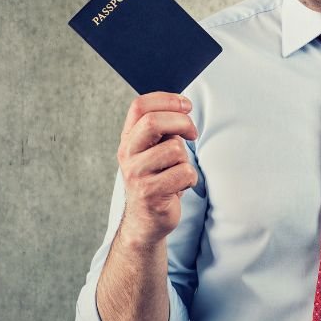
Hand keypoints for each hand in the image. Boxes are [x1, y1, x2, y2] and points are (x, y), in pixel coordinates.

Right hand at [116, 91, 198, 247]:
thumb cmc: (157, 179)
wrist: (145, 221)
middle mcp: (127, 154)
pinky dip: (190, 178)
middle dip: (182, 122)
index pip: (140, 105)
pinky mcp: (150, 193)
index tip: (186, 106)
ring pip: (175, 149)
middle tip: (192, 133)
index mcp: (128, 138)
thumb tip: (183, 107)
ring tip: (178, 170)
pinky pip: (184, 173)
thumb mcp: (153, 150)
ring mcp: (136, 174)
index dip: (167, 99)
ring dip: (186, 159)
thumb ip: (161, 129)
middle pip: (153, 122)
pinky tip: (180, 186)